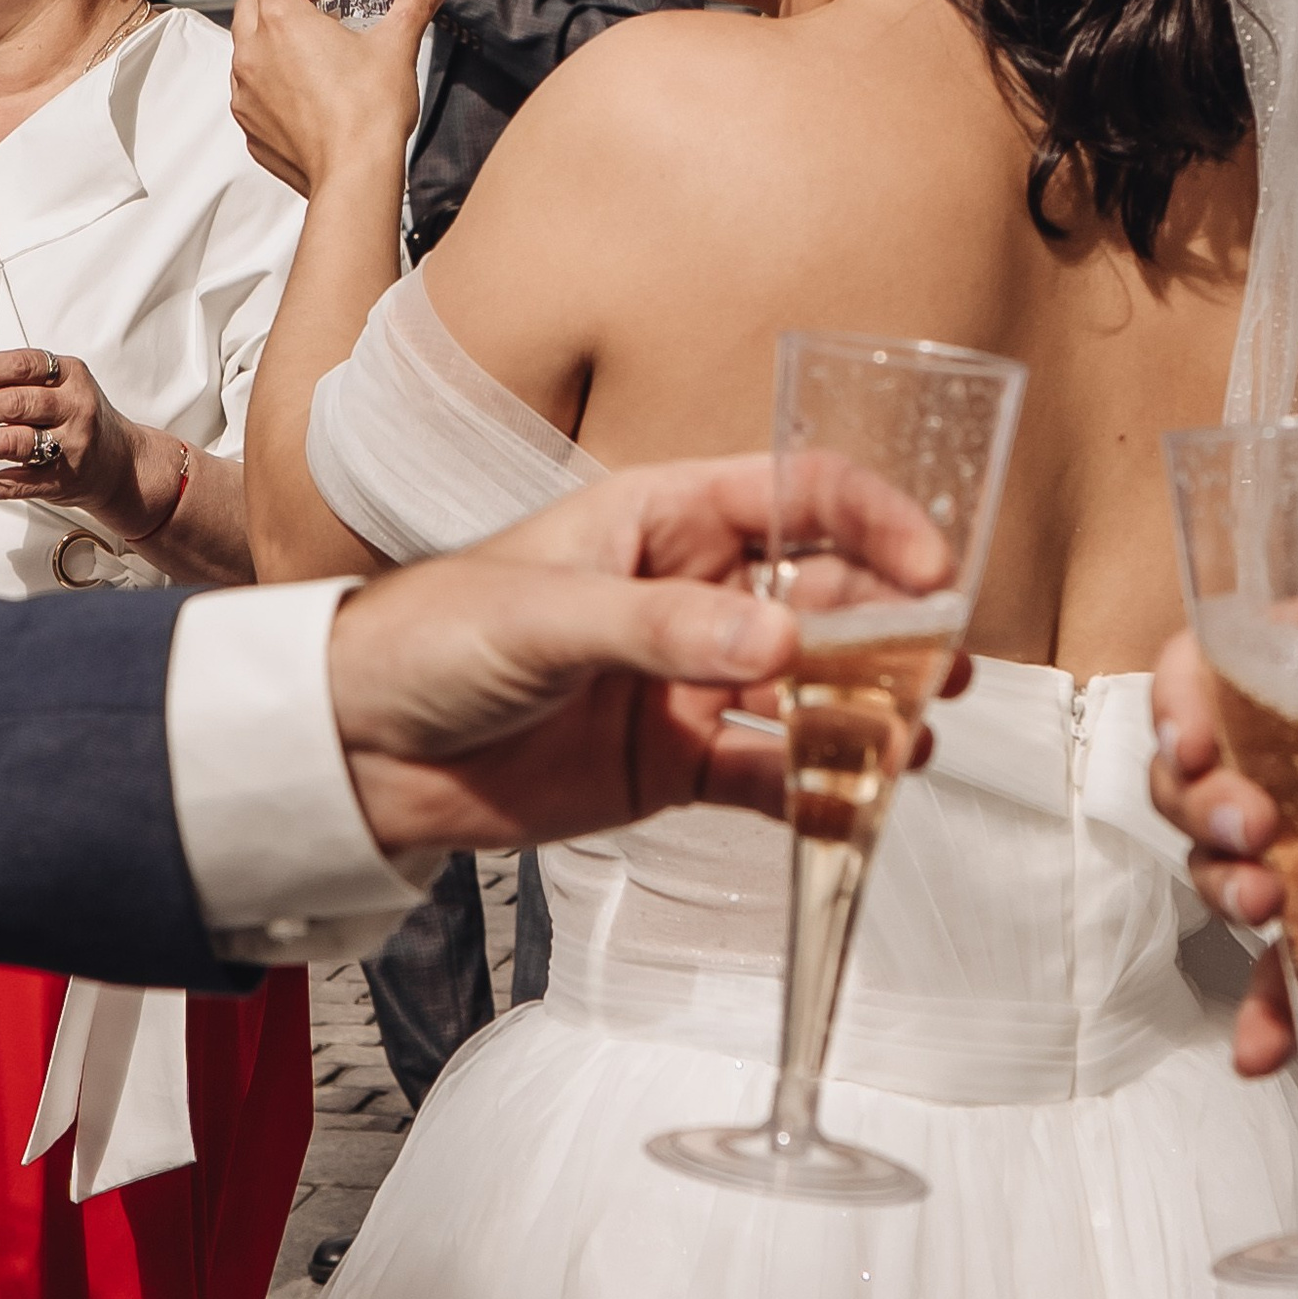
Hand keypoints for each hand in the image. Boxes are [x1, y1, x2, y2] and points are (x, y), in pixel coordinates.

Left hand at [0, 347, 167, 533]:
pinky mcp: (59, 484)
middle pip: (10, 405)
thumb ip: (14, 382)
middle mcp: (75, 408)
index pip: (18, 366)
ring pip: (9, 443)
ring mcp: (70, 448)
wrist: (122, 464)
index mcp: (71, 375)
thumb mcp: (59, 387)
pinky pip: (9, 486)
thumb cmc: (78, 419)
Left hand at [228, 0, 450, 201]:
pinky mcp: (251, 126)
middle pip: (252, 0)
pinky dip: (271, 76)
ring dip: (272, 34)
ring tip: (314, 40)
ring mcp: (246, 92)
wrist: (354, 178)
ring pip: (247, 46)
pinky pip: (251, 89)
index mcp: (281, 21)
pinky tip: (306, 85)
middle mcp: (252, 53)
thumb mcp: (397, 45)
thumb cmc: (369, 114)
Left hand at [328, 450, 964, 853]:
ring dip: (869, 708)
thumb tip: (781, 638)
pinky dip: (818, 791)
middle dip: (892, 626)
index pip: (797, 494)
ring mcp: (688, 680)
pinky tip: (858, 803)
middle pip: (826, 593)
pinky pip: (769, 775)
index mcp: (661, 517)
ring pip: (812, 687)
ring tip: (914, 735)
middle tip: (941, 665)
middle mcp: (690, 592)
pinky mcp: (674, 763)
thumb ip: (665, 630)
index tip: (933, 567)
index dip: (875, 521)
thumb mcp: (546, 616)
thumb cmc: (427, 637)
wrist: (355, 748)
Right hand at [1150, 600, 1297, 1077]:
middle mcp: (1297, 754)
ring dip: (1225, 887)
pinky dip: (1274, 1010)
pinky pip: (1297, 965)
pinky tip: (1259, 1049)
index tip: (1197, 742)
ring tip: (1264, 906)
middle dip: (1199, 805)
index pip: (1209, 670)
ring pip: (1229, 866)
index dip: (1181, 702)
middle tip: (1250, 828)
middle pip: (1198, 777)